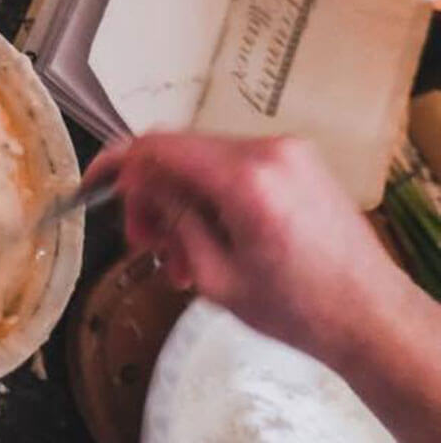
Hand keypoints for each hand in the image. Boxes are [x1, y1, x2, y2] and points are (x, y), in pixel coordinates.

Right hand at [86, 133, 440, 442]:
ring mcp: (287, 152)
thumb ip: (171, 218)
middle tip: (143, 240)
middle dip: (151, 195)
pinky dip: (210, 196)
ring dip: (180, 201)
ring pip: (203, 160)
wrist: (371, 318)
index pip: (159, 148)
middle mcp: (268, 152)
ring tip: (179, 255)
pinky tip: (207, 238)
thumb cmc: (301, 308)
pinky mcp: (296, 161)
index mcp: (246, 179)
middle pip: (178, 152)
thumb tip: (135, 181)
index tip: (94, 183)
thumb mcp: (215, 274)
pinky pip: (232, 166)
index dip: (117, 163)